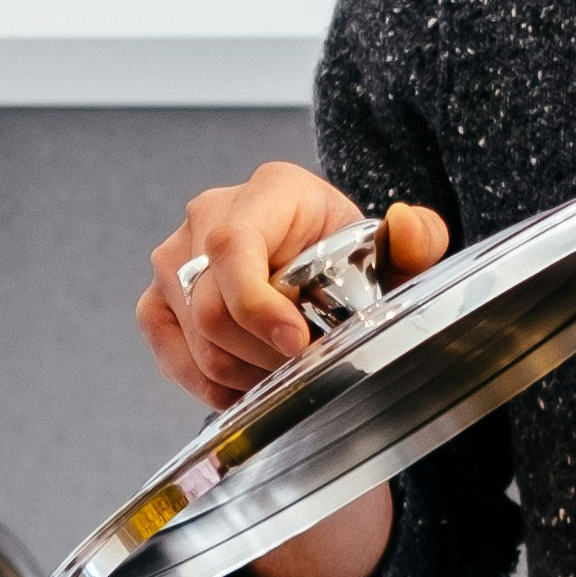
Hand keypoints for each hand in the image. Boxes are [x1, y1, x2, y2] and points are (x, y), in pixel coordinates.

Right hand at [137, 163, 455, 408]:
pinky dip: (212, 385)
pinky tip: (250, 384)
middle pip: (210, 308)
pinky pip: (172, 356)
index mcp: (268, 192)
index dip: (257, 304)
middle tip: (305, 368)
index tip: (296, 344)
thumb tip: (406, 224)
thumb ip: (418, 239)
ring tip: (285, 374)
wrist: (317, 262)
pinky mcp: (157, 300)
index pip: (233, 247)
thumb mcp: (392, 251)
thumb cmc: (350, 256)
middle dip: (262, 354)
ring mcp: (174, 259)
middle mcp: (208, 215)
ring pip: (195, 340)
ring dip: (244, 372)